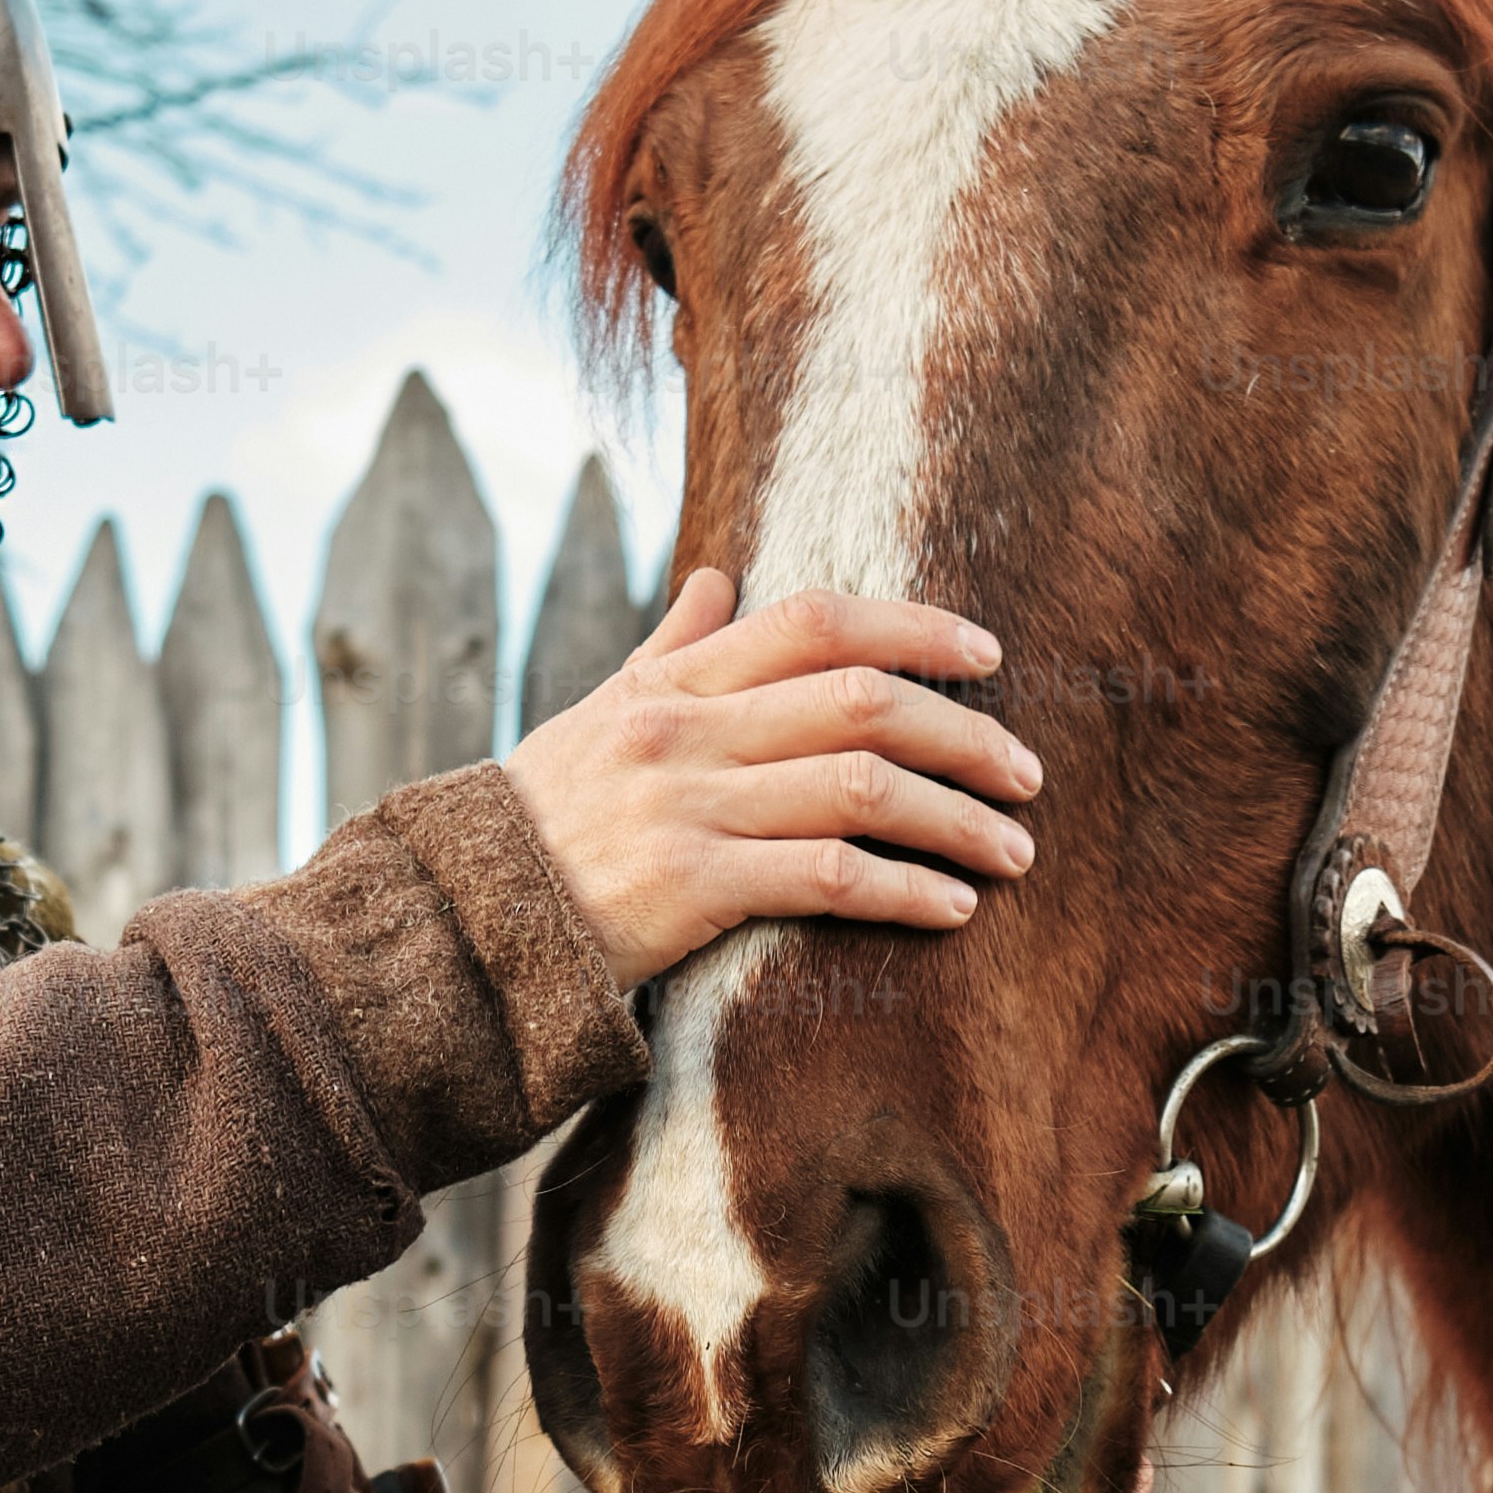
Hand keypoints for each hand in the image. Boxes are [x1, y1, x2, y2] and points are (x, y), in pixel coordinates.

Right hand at [497, 567, 1044, 986]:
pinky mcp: (693, 886)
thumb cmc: (546, 815)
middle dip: (964, 733)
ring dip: (956, 820)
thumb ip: (672, 647)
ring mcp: (691, 804)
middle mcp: (688, 728)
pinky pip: (830, 877)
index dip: (915, 627)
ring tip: (1012, 850)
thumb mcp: (600, 712)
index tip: (987, 653)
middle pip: (863, 701)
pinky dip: (906, 891)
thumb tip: (722, 577)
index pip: (817, 621)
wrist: (465, 915)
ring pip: (862, 788)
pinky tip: (952, 907)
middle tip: (1026, 772)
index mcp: (675, 679)